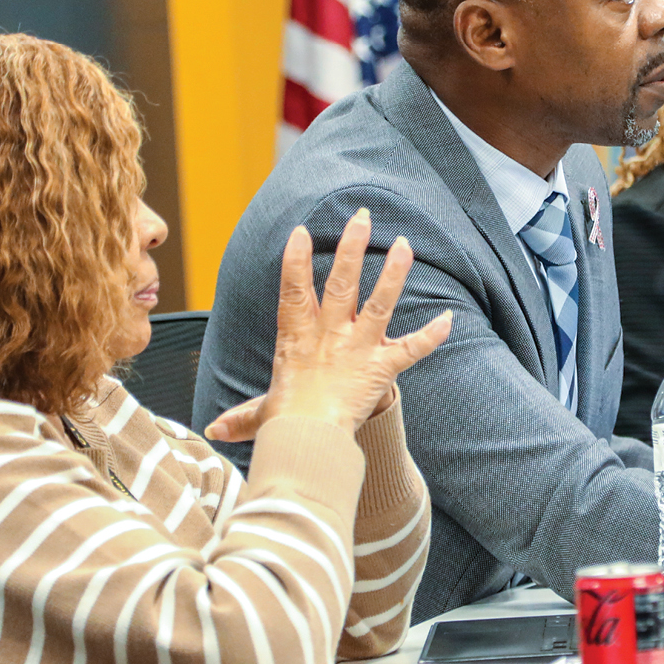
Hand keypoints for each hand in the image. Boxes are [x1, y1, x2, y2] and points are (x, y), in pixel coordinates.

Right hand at [204, 209, 451, 441]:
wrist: (310, 445)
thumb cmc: (287, 425)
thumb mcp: (262, 414)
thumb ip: (243, 417)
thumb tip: (214, 431)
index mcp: (297, 339)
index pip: (294, 292)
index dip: (296, 262)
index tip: (301, 232)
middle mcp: (329, 337)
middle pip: (341, 285)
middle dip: (352, 249)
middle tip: (362, 218)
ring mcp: (357, 351)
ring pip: (378, 305)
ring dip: (393, 274)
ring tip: (405, 245)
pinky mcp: (381, 370)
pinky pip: (411, 349)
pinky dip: (431, 336)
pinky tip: (448, 318)